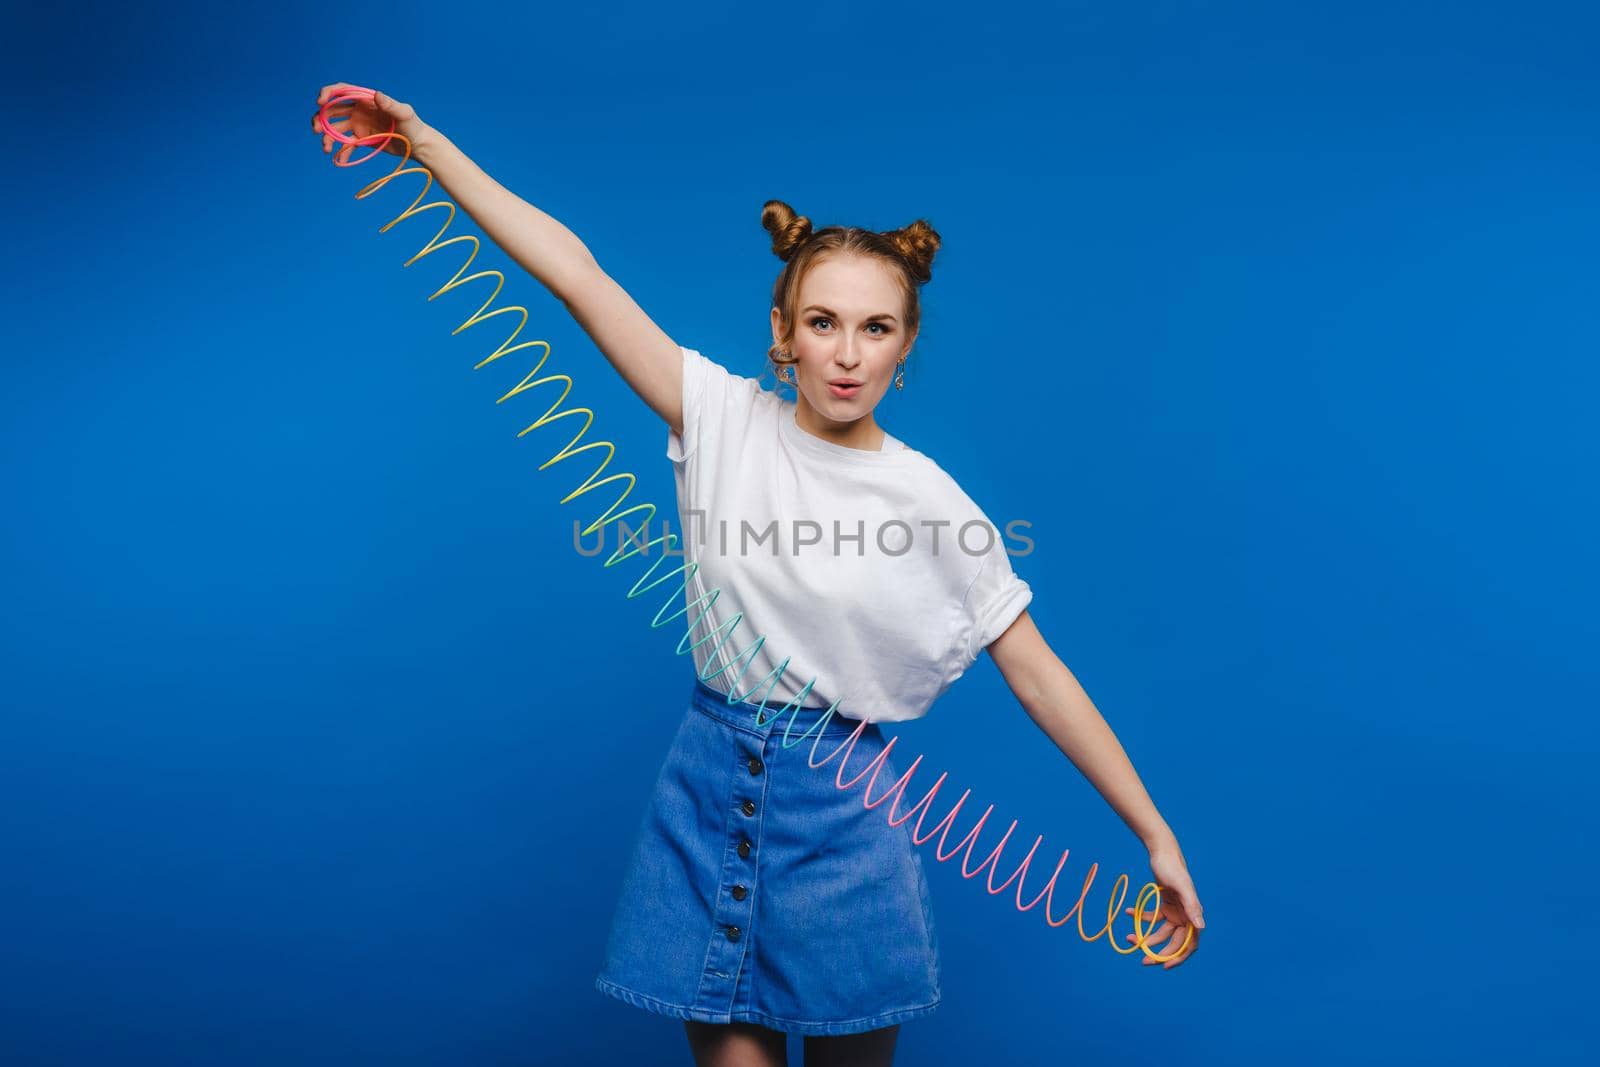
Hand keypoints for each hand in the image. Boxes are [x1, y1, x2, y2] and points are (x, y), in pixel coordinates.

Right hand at [310, 82, 431, 160]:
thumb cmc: (414, 125)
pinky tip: (339, 159)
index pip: (341, 91)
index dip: (328, 93)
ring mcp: (358, 125)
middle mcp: (359, 110)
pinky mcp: (361, 139)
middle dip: (320, 118)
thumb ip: (390, 104)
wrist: (418, 145)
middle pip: (332, 111)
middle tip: (315, 130)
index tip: (319, 102)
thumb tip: (377, 95)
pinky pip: (346, 145)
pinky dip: (341, 152)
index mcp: (366, 99)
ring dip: (327, 137)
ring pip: (335, 129)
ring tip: (326, 149)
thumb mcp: (404, 113)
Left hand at [1123, 837, 1203, 968]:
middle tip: (1143, 961)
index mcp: (1192, 915)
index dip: (1179, 957)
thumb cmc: (1173, 868)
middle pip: (1173, 943)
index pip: (1189, 944)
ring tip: (1129, 938)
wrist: (1162, 852)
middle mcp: (1185, 916)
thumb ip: (1192, 906)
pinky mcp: (1164, 906)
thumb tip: (1201, 927)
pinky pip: (1153, 918)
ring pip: (1161, 933)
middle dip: (1159, 953)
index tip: (1164, 965)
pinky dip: (1141, 918)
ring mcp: (1174, 912)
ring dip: (1147, 937)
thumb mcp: (1182, 886)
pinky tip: (1129, 912)